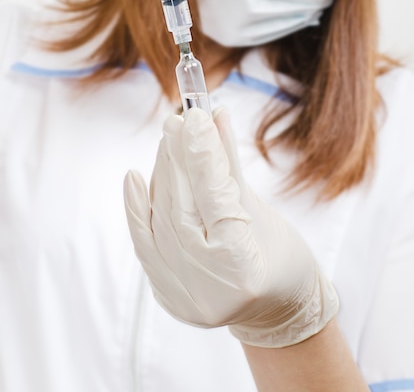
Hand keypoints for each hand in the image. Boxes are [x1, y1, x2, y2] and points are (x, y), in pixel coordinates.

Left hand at [124, 107, 337, 347]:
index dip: (203, 155)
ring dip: (162, 176)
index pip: (215, 199)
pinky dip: (137, 208)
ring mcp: (184, 297)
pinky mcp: (167, 296)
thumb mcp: (263, 210)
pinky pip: (145, 244)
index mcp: (244, 269)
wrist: (275, 310)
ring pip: (161, 222)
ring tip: (168, 140)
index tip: (195, 116)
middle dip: (178, 159)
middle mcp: (209, 289)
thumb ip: (231, 164)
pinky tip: (134, 176)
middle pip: (182, 209)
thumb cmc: (282, 259)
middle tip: (177, 120)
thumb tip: (215, 116)